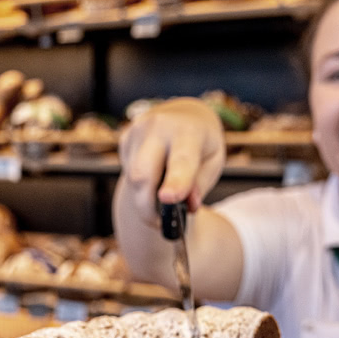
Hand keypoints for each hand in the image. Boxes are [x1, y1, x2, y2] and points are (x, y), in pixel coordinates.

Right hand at [118, 97, 225, 226]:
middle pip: (143, 174)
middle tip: (159, 223)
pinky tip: (154, 176)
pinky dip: (140, 185)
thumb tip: (188, 206)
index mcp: (189, 131)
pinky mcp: (125, 138)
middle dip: (147, 206)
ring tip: (162, 200)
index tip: (169, 200)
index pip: (181, 160)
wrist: (184, 114)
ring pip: (133, 178)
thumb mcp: (213, 161)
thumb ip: (200, 184)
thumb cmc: (202, 143)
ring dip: (144, 199)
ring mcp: (138, 130)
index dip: (175, 181)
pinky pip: (127, 171)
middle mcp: (160, 126)